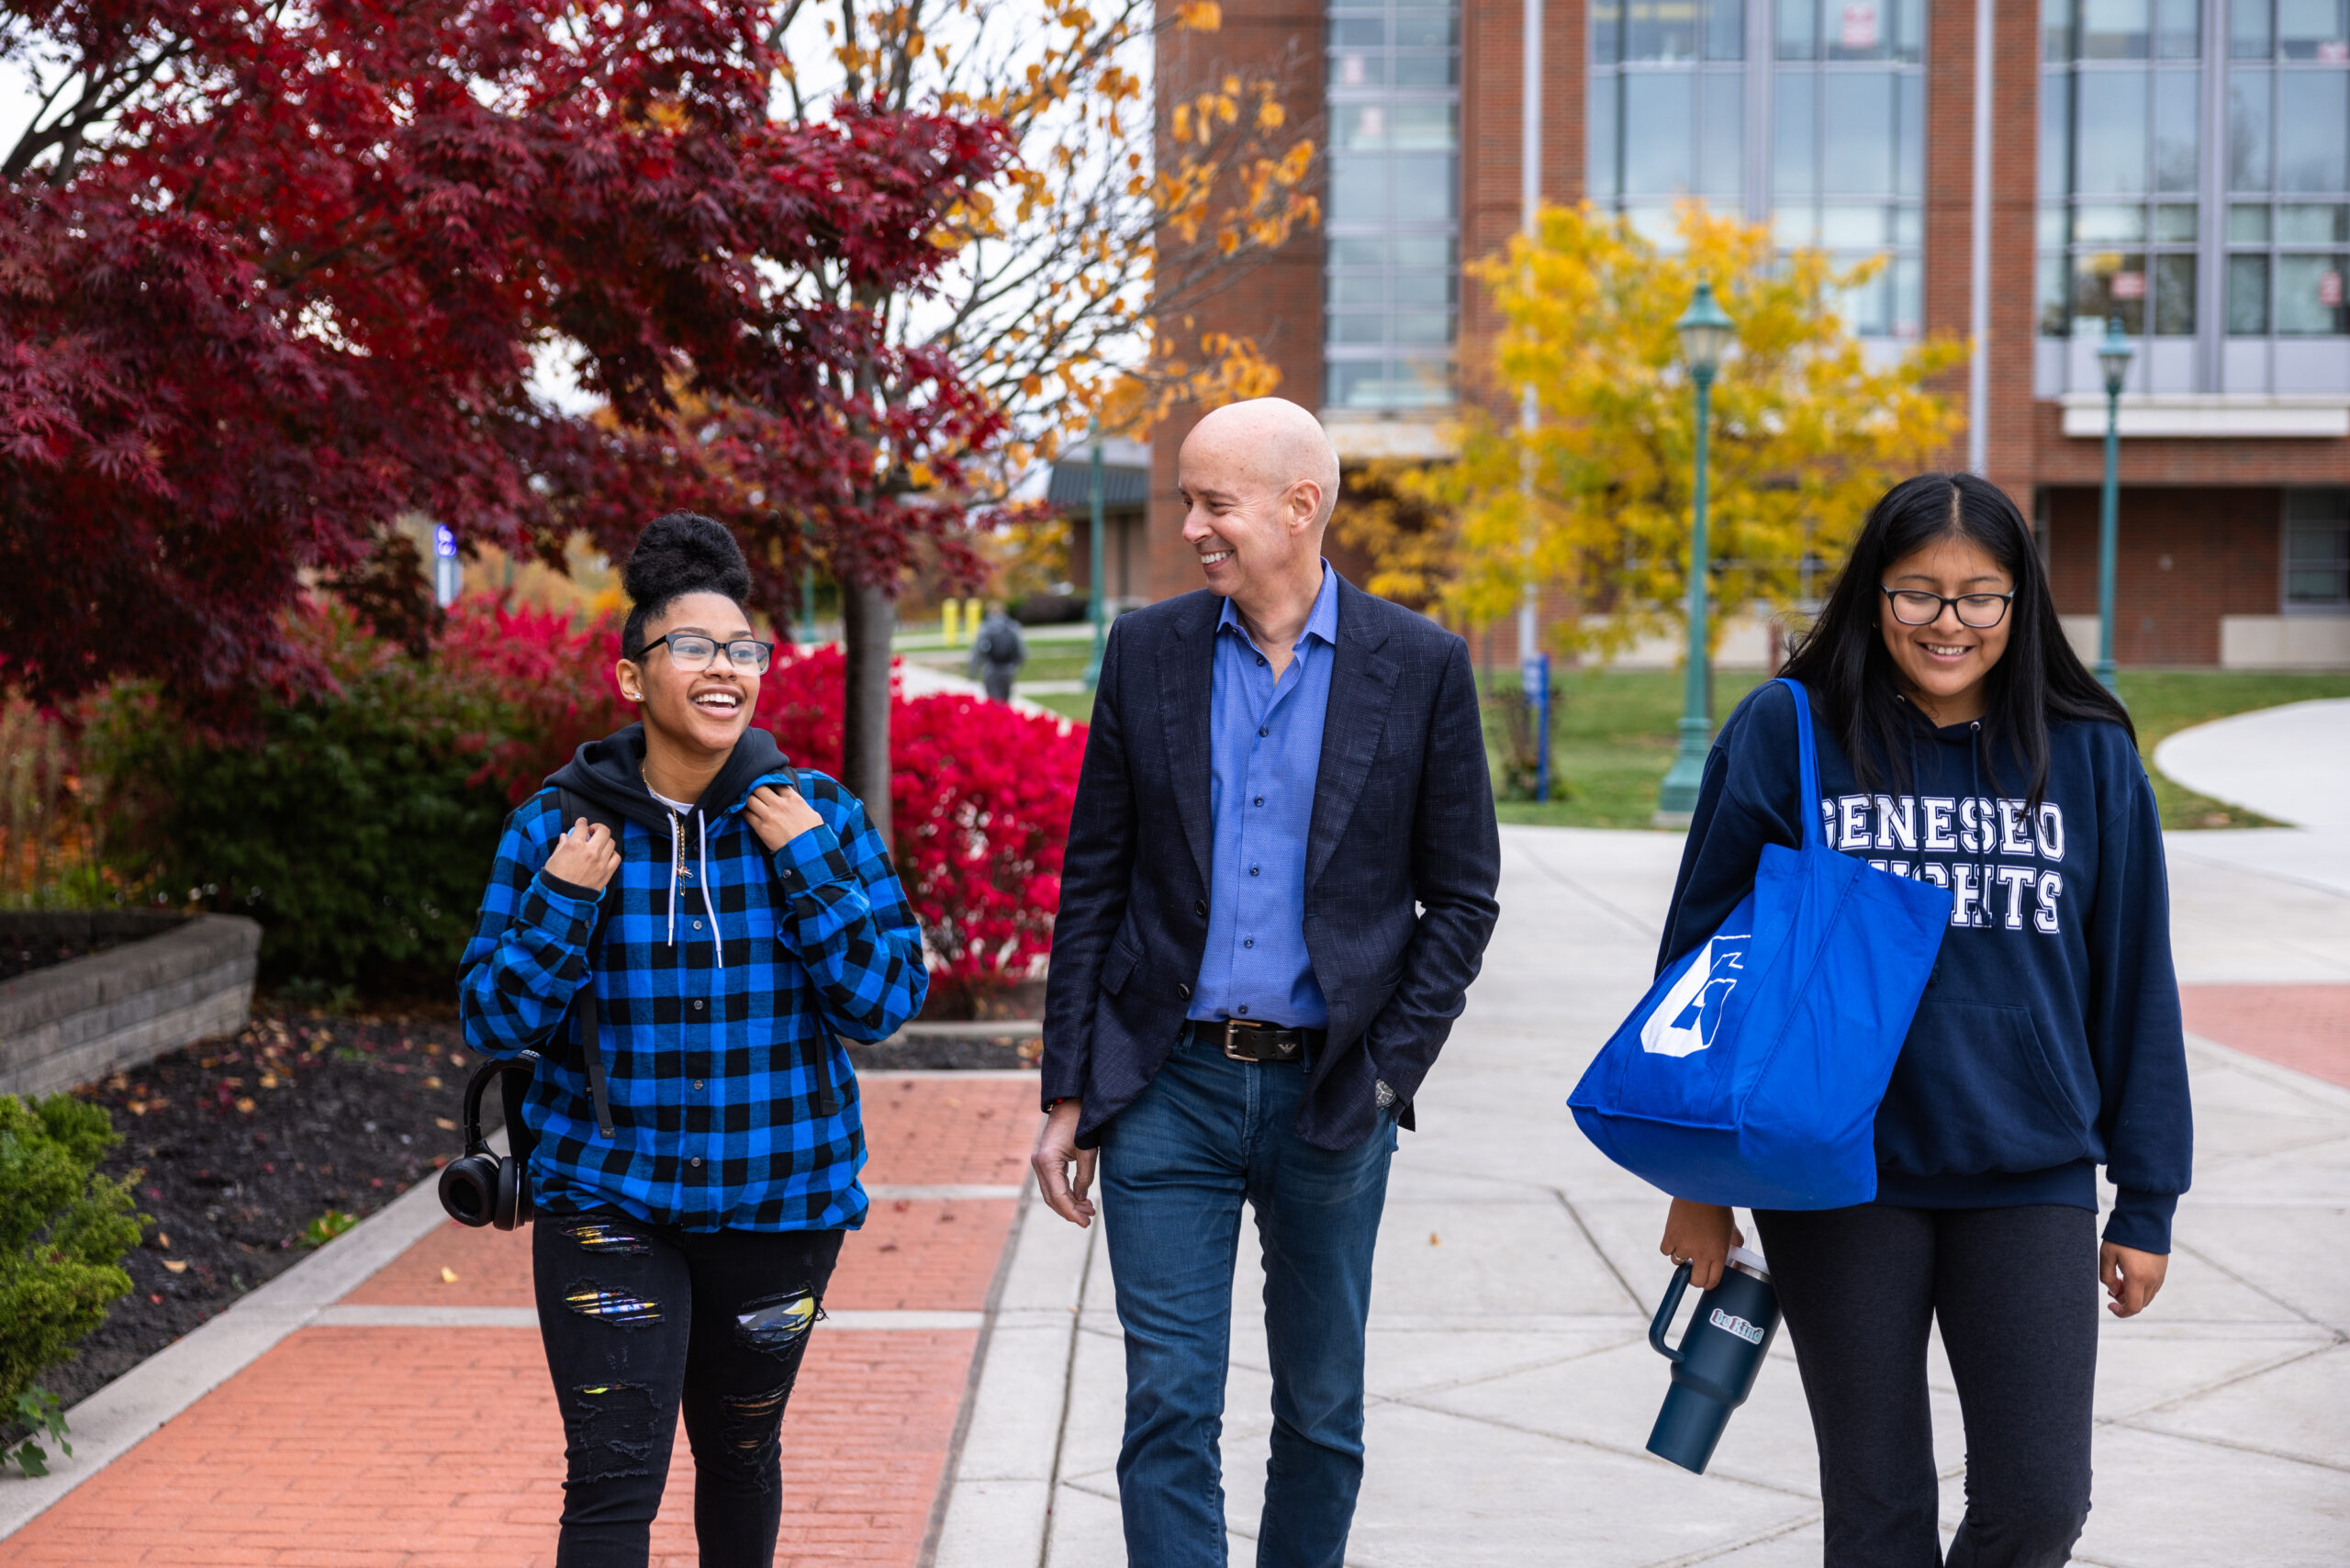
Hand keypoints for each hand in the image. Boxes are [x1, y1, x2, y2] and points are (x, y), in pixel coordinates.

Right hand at [543, 818, 619, 891]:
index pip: (583, 826)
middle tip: (593, 831)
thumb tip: (565, 836)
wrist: (562, 900)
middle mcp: (590, 852)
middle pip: (603, 830)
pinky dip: (612, 854)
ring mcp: (600, 862)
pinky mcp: (607, 873)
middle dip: (598, 828)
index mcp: (575, 845)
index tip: (582, 823)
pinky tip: (605, 856)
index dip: (582, 822)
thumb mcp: (553, 859)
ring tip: (599, 844)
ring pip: (611, 842)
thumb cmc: (555, 880)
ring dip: (605, 841)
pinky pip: (616, 857)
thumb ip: (562, 845)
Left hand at [746, 783, 821, 852]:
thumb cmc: (812, 834)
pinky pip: (746, 814)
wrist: (808, 851)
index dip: (768, 781)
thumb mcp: (811, 813)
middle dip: (753, 787)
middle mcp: (780, 804)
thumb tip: (793, 801)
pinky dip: (742, 811)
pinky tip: (741, 810)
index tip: (763, 784)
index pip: (775, 781)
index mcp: (793, 799)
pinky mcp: (761, 828)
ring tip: (743, 799)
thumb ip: (798, 804)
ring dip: (745, 798)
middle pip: (759, 787)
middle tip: (749, 790)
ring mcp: (769, 815)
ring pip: (750, 799)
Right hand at [1029, 1100, 1098, 1227]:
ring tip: (1088, 1211)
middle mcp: (1038, 1164)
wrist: (1071, 1101)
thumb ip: (1084, 1177)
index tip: (1086, 1223)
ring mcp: (1039, 1162)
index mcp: (1047, 1162)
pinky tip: (1080, 1198)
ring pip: (1052, 1192)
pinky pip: (1053, 1182)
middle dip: (1070, 1211)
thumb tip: (1081, 1198)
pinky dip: (1065, 1192)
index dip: (1072, 1212)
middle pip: (1052, 1198)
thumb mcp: (1087, 1152)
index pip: (1058, 1197)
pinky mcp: (1045, 1159)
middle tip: (1088, 1220)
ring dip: (1068, 1203)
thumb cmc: (1081, 1123)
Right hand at [1659, 1198, 1743, 1290]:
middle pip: (1695, 1281)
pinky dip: (1669, 1247)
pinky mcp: (1670, 1236)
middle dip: (1694, 1278)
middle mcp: (1701, 1254)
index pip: (1712, 1281)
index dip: (1708, 1283)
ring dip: (1681, 1258)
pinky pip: (1666, 1251)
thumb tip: (1737, 1248)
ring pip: (1678, 1263)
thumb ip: (1734, 1241)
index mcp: (1718, 1254)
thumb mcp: (1730, 1226)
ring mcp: (1684, 1246)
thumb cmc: (1718, 1207)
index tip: (1705, 1280)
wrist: (1701, 1190)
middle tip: (1694, 1271)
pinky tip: (1674, 1239)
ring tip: (1685, 1246)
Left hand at [2101, 1242, 2167, 1317]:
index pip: (2133, 1307)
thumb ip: (2107, 1277)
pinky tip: (2130, 1274)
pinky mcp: (2163, 1269)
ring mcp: (2160, 1275)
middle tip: (2112, 1287)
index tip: (2110, 1305)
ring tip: (2119, 1279)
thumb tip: (2113, 1291)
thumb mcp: (2107, 1254)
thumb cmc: (2123, 1236)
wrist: (2145, 1218)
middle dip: (2125, 1301)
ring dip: (2133, 1294)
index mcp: (2138, 1278)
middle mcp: (2153, 1280)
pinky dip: (2141, 1288)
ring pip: (2147, 1296)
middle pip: (2141, 1303)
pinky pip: (2153, 1287)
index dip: (2121, 1312)